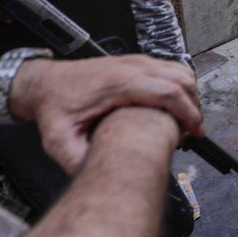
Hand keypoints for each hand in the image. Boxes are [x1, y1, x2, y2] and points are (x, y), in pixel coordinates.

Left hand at [11, 55, 202, 174]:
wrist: (43, 82)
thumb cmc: (53, 107)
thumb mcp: (58, 140)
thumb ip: (78, 160)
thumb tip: (100, 176)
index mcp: (119, 83)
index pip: (168, 92)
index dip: (188, 113)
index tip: (194, 132)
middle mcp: (131, 67)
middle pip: (181, 79)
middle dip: (194, 106)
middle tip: (194, 131)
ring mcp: (135, 60)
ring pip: (179, 70)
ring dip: (190, 94)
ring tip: (187, 119)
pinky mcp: (135, 61)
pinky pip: (170, 68)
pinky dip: (180, 85)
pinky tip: (175, 105)